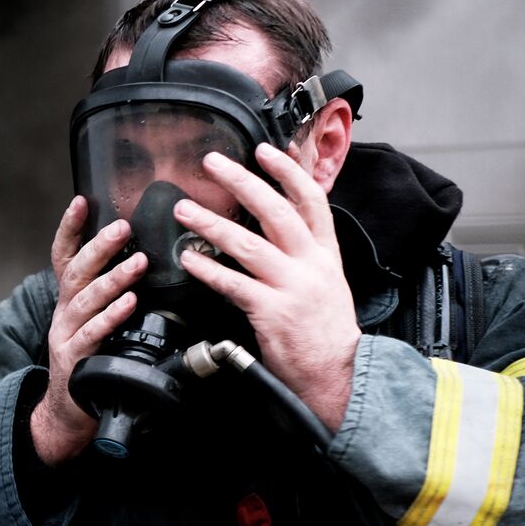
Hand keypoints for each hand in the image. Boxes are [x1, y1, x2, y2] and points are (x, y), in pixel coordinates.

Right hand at [31, 196, 145, 465]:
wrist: (68, 409)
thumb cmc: (89, 359)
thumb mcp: (92, 320)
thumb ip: (106, 293)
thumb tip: (137, 259)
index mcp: (69, 298)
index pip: (63, 255)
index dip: (70, 228)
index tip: (82, 201)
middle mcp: (64, 311)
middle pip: (76, 271)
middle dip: (99, 246)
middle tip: (122, 227)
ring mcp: (67, 334)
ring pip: (86, 299)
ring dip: (113, 278)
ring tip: (137, 262)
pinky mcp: (75, 359)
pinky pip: (93, 333)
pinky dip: (111, 316)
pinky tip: (129, 303)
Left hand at [175, 142, 360, 431]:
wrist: (340, 375)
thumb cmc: (326, 334)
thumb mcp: (325, 284)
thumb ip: (302, 256)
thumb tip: (272, 231)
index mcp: (326, 255)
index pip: (310, 200)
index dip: (287, 171)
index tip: (264, 150)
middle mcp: (311, 265)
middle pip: (275, 211)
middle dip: (242, 182)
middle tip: (212, 163)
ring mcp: (293, 287)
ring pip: (248, 244)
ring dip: (211, 223)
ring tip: (184, 209)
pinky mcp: (273, 313)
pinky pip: (234, 284)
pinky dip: (208, 270)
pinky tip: (188, 259)